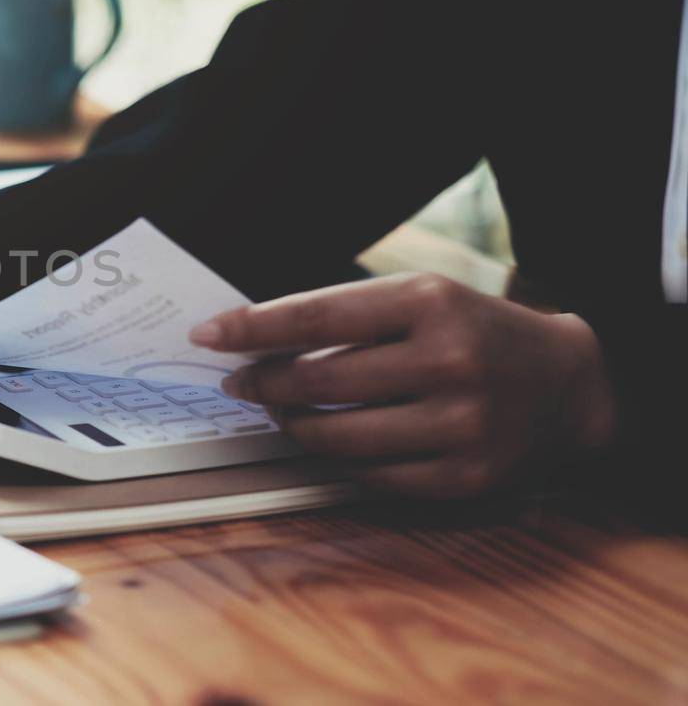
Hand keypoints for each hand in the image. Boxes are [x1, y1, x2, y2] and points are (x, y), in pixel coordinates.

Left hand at [189, 273, 616, 497]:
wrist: (570, 385)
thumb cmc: (473, 331)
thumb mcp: (421, 298)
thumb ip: (344, 315)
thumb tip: (251, 339)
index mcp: (432, 303)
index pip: (316, 315)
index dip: (252, 328)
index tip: (206, 335)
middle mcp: (449, 361)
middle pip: (319, 380)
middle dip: (265, 382)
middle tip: (241, 381)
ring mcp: (461, 425)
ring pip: (336, 436)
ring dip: (292, 424)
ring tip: (281, 409)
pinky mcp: (465, 477)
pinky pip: (369, 475)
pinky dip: (337, 458)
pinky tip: (331, 439)